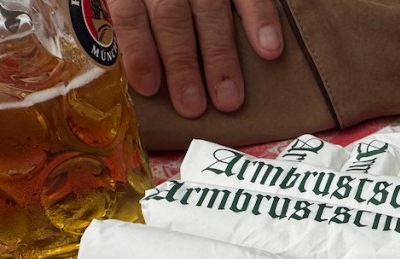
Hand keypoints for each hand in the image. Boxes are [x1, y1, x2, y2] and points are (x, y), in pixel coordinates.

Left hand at [109, 0, 283, 117]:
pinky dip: (261, 21)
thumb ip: (132, 22)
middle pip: (171, 17)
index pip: (130, 12)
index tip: (149, 87)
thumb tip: (136, 74)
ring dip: (221, 57)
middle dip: (182, 64)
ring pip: (210, 12)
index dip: (139, 50)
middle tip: (192, 105)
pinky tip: (269, 51)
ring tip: (229, 99)